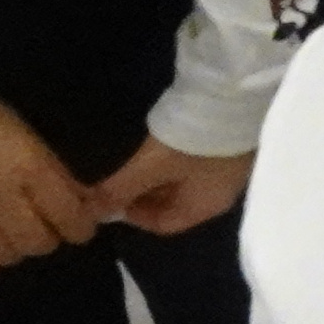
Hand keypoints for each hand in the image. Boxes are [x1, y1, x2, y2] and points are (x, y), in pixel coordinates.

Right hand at [0, 95, 102, 285]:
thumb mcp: (25, 132)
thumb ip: (53, 169)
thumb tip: (84, 199)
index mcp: (29, 168)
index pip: (69, 216)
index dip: (80, 228)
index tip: (80, 227)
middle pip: (36, 242)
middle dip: (47, 240)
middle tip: (43, 231)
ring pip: (0, 254)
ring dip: (13, 253)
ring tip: (12, 242)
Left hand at [93, 138, 255, 236]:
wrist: (231, 98)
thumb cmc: (190, 142)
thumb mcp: (148, 167)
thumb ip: (118, 191)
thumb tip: (91, 212)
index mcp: (205, 207)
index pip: (164, 225)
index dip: (133, 217)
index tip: (110, 198)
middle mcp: (220, 194)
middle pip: (173, 203)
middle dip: (143, 194)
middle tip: (116, 178)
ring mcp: (227, 168)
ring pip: (183, 182)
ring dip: (157, 176)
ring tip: (133, 160)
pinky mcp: (228, 144)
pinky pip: (194, 163)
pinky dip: (172, 160)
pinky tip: (159, 144)